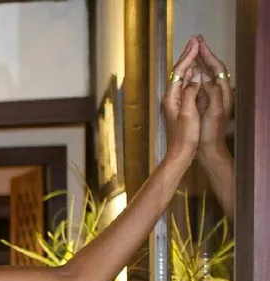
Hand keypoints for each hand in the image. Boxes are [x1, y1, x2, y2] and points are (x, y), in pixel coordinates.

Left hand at [162, 36, 201, 162]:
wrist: (179, 154)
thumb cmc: (185, 136)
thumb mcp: (189, 113)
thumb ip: (190, 93)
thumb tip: (195, 76)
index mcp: (171, 97)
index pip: (179, 71)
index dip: (188, 56)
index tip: (196, 43)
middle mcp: (169, 98)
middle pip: (178, 72)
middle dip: (187, 55)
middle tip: (194, 40)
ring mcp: (173, 102)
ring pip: (181, 77)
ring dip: (189, 63)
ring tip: (195, 51)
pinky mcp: (178, 107)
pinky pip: (184, 85)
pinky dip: (190, 75)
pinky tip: (194, 73)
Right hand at [196, 36, 232, 154]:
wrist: (209, 149)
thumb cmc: (209, 133)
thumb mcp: (212, 112)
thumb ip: (210, 92)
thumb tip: (202, 76)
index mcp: (222, 93)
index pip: (217, 68)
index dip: (208, 55)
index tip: (199, 43)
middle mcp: (219, 92)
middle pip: (213, 68)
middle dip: (205, 54)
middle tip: (196, 40)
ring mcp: (212, 97)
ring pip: (207, 75)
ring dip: (200, 62)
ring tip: (192, 51)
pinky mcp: (205, 103)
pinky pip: (201, 83)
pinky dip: (196, 74)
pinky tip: (189, 72)